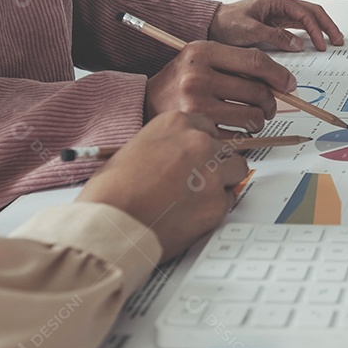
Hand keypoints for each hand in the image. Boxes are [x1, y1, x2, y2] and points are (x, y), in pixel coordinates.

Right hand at [77, 111, 248, 259]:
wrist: (111, 224)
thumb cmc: (111, 192)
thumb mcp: (134, 149)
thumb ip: (163, 147)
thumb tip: (175, 157)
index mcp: (175, 124)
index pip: (206, 127)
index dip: (201, 145)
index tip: (196, 156)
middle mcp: (198, 143)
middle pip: (223, 148)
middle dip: (212, 164)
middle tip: (195, 181)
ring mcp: (212, 173)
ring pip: (236, 170)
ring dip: (222, 182)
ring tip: (199, 196)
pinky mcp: (217, 204)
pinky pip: (229, 200)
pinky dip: (216, 208)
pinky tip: (193, 214)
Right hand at [146, 41, 296, 131]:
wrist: (144, 103)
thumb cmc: (179, 81)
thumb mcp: (200, 59)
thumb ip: (234, 63)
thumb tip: (279, 79)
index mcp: (202, 52)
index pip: (255, 61)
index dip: (278, 74)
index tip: (288, 83)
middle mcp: (198, 76)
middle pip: (257, 90)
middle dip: (270, 102)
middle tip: (269, 106)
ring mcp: (196, 104)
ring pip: (251, 115)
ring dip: (259, 120)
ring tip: (252, 118)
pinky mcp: (197, 130)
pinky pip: (237, 135)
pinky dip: (243, 135)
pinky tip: (236, 130)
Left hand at [209, 0, 344, 51]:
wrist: (213, 25)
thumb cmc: (227, 24)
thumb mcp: (251, 31)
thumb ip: (275, 37)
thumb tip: (298, 44)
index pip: (305, 13)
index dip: (316, 30)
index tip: (321, 45)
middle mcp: (280, 2)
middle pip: (312, 11)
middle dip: (327, 25)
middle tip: (338, 40)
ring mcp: (279, 11)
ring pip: (308, 17)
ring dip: (321, 28)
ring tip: (333, 41)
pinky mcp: (276, 21)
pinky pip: (298, 25)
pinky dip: (309, 32)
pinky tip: (316, 41)